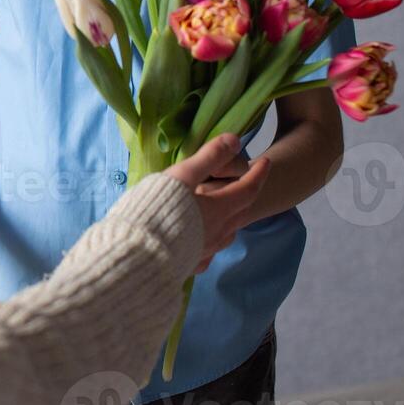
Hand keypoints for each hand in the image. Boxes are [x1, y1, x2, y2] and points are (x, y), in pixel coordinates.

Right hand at [165, 134, 269, 273]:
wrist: (137, 253)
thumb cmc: (158, 210)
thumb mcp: (183, 176)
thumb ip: (209, 157)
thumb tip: (235, 140)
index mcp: (219, 210)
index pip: (247, 189)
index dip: (258, 174)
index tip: (265, 161)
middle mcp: (218, 232)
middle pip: (241, 212)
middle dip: (248, 194)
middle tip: (248, 181)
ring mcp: (204, 251)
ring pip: (228, 234)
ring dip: (232, 219)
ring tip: (227, 210)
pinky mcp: (189, 265)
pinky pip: (208, 253)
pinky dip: (211, 242)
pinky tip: (202, 243)